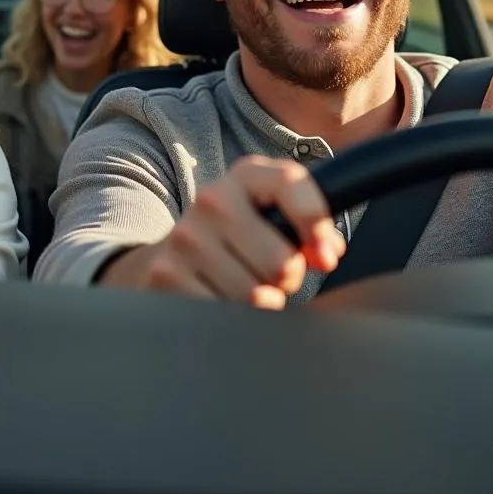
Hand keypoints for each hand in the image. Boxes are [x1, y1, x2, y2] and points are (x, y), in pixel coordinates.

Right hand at [104, 155, 345, 308]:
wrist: (172, 252)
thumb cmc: (240, 235)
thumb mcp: (272, 214)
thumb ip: (310, 225)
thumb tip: (326, 255)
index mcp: (245, 176)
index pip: (290, 182)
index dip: (317, 223)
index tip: (323, 256)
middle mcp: (212, 199)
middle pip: (281, 262)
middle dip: (287, 280)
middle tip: (273, 275)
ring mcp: (186, 236)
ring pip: (255, 296)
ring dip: (262, 302)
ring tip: (247, 285)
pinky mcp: (167, 273)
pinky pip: (224, 315)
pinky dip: (231, 318)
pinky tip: (221, 298)